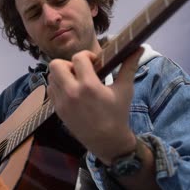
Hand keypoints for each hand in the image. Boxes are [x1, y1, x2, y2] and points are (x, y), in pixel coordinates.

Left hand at [47, 48, 143, 163]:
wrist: (107, 141)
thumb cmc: (118, 114)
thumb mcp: (125, 89)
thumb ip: (129, 66)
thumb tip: (139, 47)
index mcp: (89, 86)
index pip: (78, 58)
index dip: (86, 55)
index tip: (94, 62)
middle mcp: (72, 92)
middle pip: (56, 64)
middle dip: (68, 63)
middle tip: (80, 71)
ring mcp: (62, 102)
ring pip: (51, 76)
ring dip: (62, 74)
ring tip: (76, 81)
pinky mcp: (57, 110)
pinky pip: (50, 89)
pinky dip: (58, 86)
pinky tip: (71, 91)